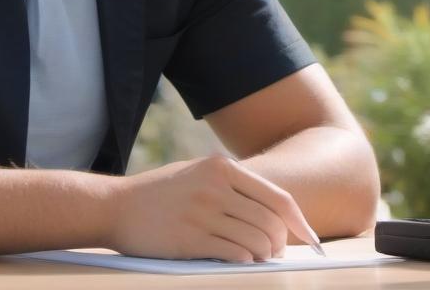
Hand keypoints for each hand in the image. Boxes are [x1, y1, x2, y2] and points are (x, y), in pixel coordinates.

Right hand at [104, 154, 317, 261]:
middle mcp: (216, 186)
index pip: (278, 197)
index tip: (312, 240)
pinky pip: (235, 256)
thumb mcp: (199, 175)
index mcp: (222, 167)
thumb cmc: (163, 193)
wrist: (117, 206)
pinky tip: (238, 261)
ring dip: (263, 256)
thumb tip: (276, 216)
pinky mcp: (191, 239)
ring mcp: (204, 212)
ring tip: (255, 258)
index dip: (300, 222)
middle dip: (280, 244)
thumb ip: (234, 188)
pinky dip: (244, 263)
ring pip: (258, 242)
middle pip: (272, 222)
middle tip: (273, 254)